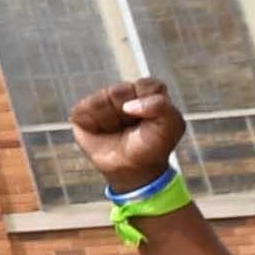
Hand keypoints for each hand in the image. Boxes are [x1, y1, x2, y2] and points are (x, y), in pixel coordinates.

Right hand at [67, 76, 185, 191]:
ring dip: (109, 121)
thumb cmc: (153, 146)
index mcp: (147, 90)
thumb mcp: (171, 126)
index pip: (146, 85)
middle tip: (131, 128)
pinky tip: (101, 131)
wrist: (132, 169)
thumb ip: (162, 106)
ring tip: (116, 130)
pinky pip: (82, 110)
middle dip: (125, 114)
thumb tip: (127, 106)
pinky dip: (93, 124)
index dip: (147, 105)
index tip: (150, 121)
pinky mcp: (82, 112)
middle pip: (119, 91)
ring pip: (100, 100)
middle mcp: (123, 91)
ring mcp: (101, 100)